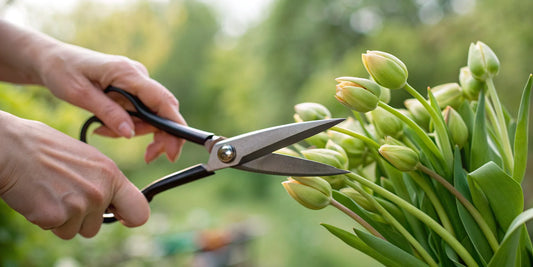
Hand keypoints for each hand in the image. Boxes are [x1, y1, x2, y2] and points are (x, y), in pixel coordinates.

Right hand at [0, 112, 149, 238]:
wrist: (9, 147)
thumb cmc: (44, 147)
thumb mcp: (86, 158)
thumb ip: (103, 179)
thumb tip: (112, 198)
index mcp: (111, 174)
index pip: (140, 210)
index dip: (129, 218)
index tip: (118, 216)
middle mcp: (100, 191)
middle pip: (98, 226)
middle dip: (84, 220)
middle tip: (68, 199)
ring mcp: (79, 205)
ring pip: (76, 230)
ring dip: (64, 219)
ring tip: (51, 192)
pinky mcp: (55, 216)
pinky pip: (56, 230)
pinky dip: (46, 219)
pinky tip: (39, 197)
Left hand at [36, 43, 185, 162]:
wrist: (51, 58)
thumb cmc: (62, 71)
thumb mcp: (79, 94)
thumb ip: (108, 113)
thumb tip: (131, 133)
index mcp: (128, 73)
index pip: (163, 101)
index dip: (174, 127)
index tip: (173, 151)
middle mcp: (138, 75)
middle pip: (163, 110)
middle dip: (160, 136)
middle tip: (148, 157)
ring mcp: (137, 81)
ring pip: (151, 114)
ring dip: (136, 131)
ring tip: (103, 132)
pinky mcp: (132, 87)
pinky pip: (140, 111)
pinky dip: (128, 124)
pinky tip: (104, 127)